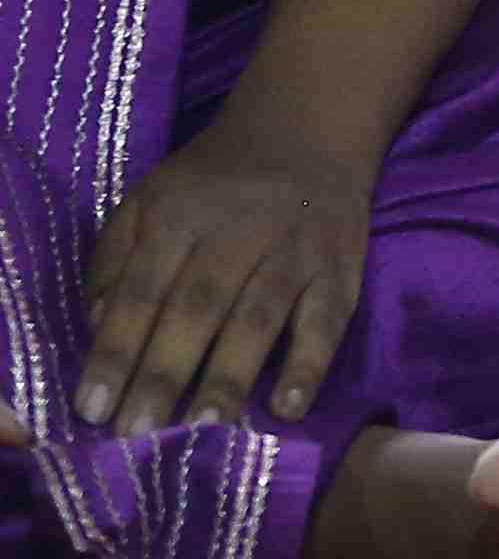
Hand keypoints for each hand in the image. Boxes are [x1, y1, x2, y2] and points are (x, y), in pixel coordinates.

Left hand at [78, 126, 376, 433]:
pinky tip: (288, 407)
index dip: (116, 350)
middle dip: (165, 373)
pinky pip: (328, 320)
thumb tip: (96, 327)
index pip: (141, 291)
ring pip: (259, 317)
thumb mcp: (148, 200)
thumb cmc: (212, 182)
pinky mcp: (341, 267)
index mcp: (180, 215)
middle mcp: (238, 231)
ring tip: (204, 430)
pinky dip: (310, 364)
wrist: (307, 132)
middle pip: (198, 308)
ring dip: (230, 376)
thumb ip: (114, 261)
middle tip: (138, 433)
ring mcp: (294, 250)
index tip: (92, 410)